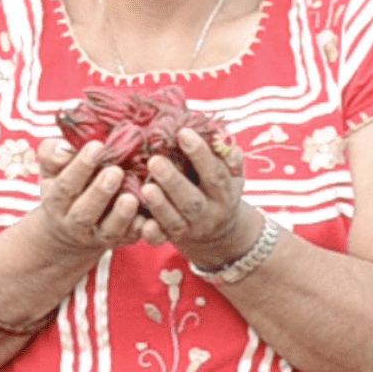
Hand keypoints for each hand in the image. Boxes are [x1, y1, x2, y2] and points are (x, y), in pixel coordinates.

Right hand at [36, 139, 145, 260]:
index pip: (65, 186)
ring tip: (131, 198)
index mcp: (56, 202)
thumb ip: (51, 154)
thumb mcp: (51, 170)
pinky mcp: (120, 240)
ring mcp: (98, 235)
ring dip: (121, 215)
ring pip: (109, 229)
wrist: (69, 231)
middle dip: (100, 192)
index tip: (96, 146)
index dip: (80, 167)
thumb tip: (65, 150)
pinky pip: (131, 238)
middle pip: (85, 212)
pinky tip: (148, 218)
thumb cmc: (64, 187)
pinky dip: (139, 229)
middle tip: (115, 172)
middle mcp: (75, 223)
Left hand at [136, 128, 255, 265]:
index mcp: (225, 193)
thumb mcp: (231, 174)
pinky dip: (151, 232)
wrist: (220, 233)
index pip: (215, 173)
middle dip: (173, 181)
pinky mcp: (173, 239)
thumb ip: (227, 155)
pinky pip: (160, 239)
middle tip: (155, 161)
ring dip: (159, 205)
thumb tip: (219, 134)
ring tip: (145, 187)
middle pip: (192, 200)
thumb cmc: (219, 189)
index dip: (200, 154)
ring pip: (174, 221)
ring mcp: (191, 229)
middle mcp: (209, 213)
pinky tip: (140, 222)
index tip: (183, 133)